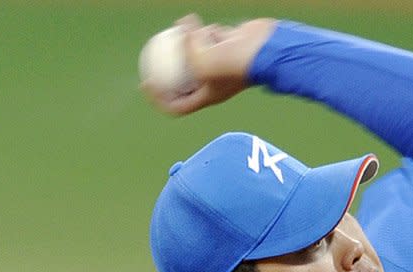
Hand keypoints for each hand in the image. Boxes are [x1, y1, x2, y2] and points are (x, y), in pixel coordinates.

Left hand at [141, 14, 275, 115]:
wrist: (265, 51)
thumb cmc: (233, 62)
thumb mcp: (200, 60)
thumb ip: (185, 47)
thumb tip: (178, 28)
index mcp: (207, 97)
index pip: (178, 106)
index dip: (159, 99)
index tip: (147, 83)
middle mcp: (213, 82)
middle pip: (183, 80)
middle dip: (167, 69)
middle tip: (151, 54)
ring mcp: (221, 64)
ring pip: (196, 54)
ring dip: (189, 42)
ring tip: (183, 29)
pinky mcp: (229, 47)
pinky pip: (210, 38)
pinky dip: (206, 31)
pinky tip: (205, 24)